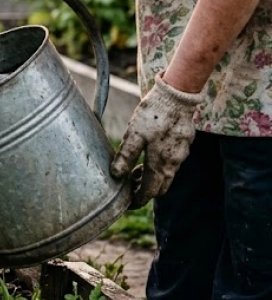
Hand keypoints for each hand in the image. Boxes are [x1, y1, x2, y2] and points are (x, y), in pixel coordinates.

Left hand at [109, 75, 203, 208]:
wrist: (177, 95)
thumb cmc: (153, 114)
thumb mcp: (134, 134)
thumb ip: (125, 156)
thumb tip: (115, 175)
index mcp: (161, 163)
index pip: (150, 192)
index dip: (138, 200)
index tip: (127, 203)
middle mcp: (174, 162)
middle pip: (160, 187)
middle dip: (145, 190)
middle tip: (129, 185)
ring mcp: (181, 154)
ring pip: (167, 175)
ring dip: (152, 177)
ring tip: (135, 169)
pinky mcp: (184, 144)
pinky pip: (172, 163)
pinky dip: (159, 166)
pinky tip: (148, 155)